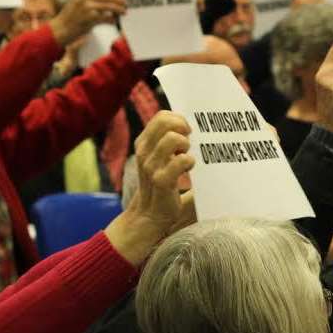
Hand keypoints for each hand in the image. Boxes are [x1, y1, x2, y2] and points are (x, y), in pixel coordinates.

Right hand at [50, 0, 126, 45]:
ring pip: (109, 6)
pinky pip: (106, 17)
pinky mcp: (89, 18)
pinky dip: (112, 20)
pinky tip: (114, 21)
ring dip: (119, 9)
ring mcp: (86, 7)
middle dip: (120, 0)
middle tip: (125, 4)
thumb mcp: (79, 0)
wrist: (61, 28)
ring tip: (123, 12)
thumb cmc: (72, 16)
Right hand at [104, 110, 195, 264]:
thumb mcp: (159, 159)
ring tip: (186, 156)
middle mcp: (144, 152)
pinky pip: (181, 161)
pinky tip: (189, 170)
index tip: (186, 133)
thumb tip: (189, 126)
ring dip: (186, 146)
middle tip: (188, 144)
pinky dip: (190, 162)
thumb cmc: (161, 184)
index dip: (178, 120)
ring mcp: (151, 166)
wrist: (149, 215)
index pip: (162, 116)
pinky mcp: (161, 181)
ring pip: (173, 139)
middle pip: (166, 122)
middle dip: (183, 128)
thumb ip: (168, 142)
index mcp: (143, 143)